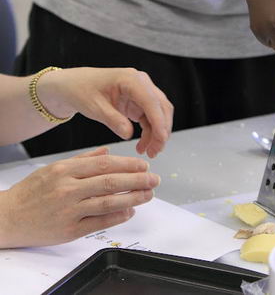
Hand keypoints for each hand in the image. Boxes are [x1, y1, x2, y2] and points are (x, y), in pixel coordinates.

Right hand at [0, 147, 160, 247]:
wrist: (8, 217)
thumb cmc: (31, 191)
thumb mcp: (54, 167)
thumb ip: (83, 159)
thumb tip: (107, 151)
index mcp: (65, 170)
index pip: (104, 164)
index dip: (127, 165)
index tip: (143, 166)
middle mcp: (68, 189)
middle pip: (110, 182)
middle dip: (137, 180)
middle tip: (154, 179)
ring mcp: (69, 210)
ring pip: (107, 202)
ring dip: (132, 198)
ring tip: (148, 194)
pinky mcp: (68, 230)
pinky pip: (98, 222)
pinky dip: (117, 217)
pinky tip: (130, 211)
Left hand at [38, 67, 173, 157]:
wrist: (75, 85)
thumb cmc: (82, 90)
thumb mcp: (94, 107)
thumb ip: (112, 120)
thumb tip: (128, 134)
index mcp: (131, 79)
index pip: (152, 102)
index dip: (159, 122)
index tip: (161, 140)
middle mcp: (141, 83)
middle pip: (161, 108)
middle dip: (161, 131)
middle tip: (154, 151)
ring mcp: (142, 92)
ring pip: (159, 114)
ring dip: (157, 133)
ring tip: (148, 152)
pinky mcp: (139, 101)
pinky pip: (151, 118)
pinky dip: (150, 132)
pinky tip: (143, 144)